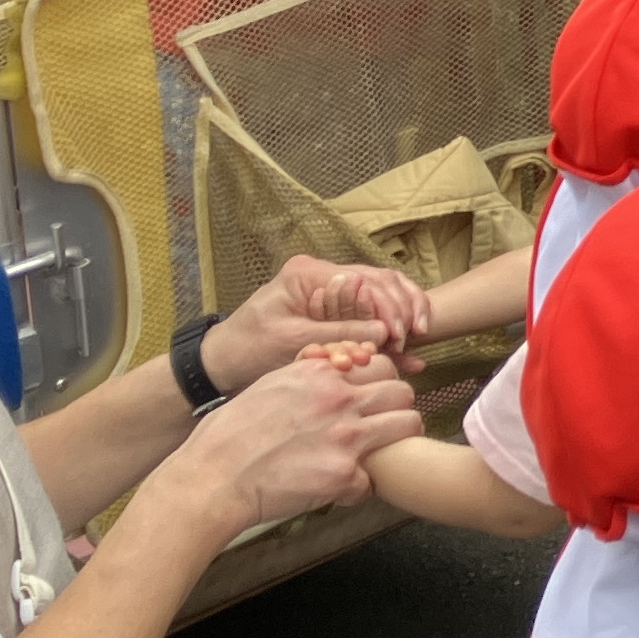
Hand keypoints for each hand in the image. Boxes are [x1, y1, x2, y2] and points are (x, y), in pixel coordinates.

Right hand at [157, 352, 423, 538]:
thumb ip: (308, 375)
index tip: (373, 397)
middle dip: (396, 409)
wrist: (210, 479)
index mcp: (321, 374)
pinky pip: (372, 481)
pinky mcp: (343, 475)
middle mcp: (340, 399)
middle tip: (381, 427)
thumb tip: (335, 367)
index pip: (381, 363)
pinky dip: (355, 489)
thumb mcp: (268, 385)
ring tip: (375, 456)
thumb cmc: (227, 435)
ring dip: (394, 443)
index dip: (380, 382)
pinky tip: (335, 490)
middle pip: (403, 393)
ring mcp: (346, 437)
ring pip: (407, 427)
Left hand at [208, 255, 429, 388]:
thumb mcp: (292, 340)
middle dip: (403, 308)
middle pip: (381, 281)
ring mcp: (331, 294)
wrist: (220, 364)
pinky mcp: (335, 314)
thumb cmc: (247, 348)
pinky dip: (390, 334)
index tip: (400, 334)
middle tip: (415, 337)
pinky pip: (372, 317)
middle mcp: (324, 277)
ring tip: (418, 342)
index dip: (389, 305)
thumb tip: (384, 331)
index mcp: (309, 273)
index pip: (365, 278)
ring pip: (383, 295)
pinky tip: (409, 355)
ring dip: (404, 317)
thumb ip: (338, 332)